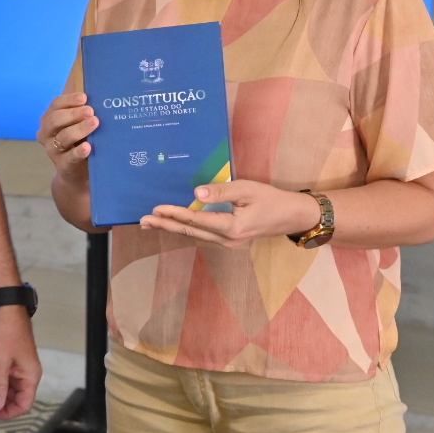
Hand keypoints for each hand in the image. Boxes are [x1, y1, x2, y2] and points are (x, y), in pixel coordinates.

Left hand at [0, 305, 41, 419]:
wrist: (5, 308)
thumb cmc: (6, 331)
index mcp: (30, 376)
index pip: (23, 405)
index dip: (6, 413)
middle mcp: (27, 374)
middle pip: (13, 397)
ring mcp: (19, 366)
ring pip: (6, 387)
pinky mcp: (11, 359)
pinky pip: (3, 376)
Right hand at [38, 93, 98, 177]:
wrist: (76, 173)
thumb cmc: (78, 142)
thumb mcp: (77, 125)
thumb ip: (81, 111)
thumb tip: (97, 93)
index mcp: (50, 119)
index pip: (56, 105)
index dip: (69, 100)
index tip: (85, 97)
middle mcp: (47, 133)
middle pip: (55, 120)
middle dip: (73, 114)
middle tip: (91, 111)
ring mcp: (53, 150)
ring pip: (63, 137)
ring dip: (79, 129)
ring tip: (94, 123)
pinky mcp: (62, 165)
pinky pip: (70, 157)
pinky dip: (79, 151)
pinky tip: (88, 147)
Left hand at [141, 180, 319, 247]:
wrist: (291, 216)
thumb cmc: (271, 199)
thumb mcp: (248, 189)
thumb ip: (222, 191)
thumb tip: (195, 194)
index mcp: (232, 227)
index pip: (196, 220)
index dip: (175, 214)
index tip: (156, 208)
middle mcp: (226, 240)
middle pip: (190, 232)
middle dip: (164, 225)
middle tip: (142, 221)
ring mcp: (227, 243)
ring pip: (193, 235)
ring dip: (171, 228)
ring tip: (150, 224)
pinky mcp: (227, 240)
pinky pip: (201, 234)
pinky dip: (184, 229)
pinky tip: (172, 224)